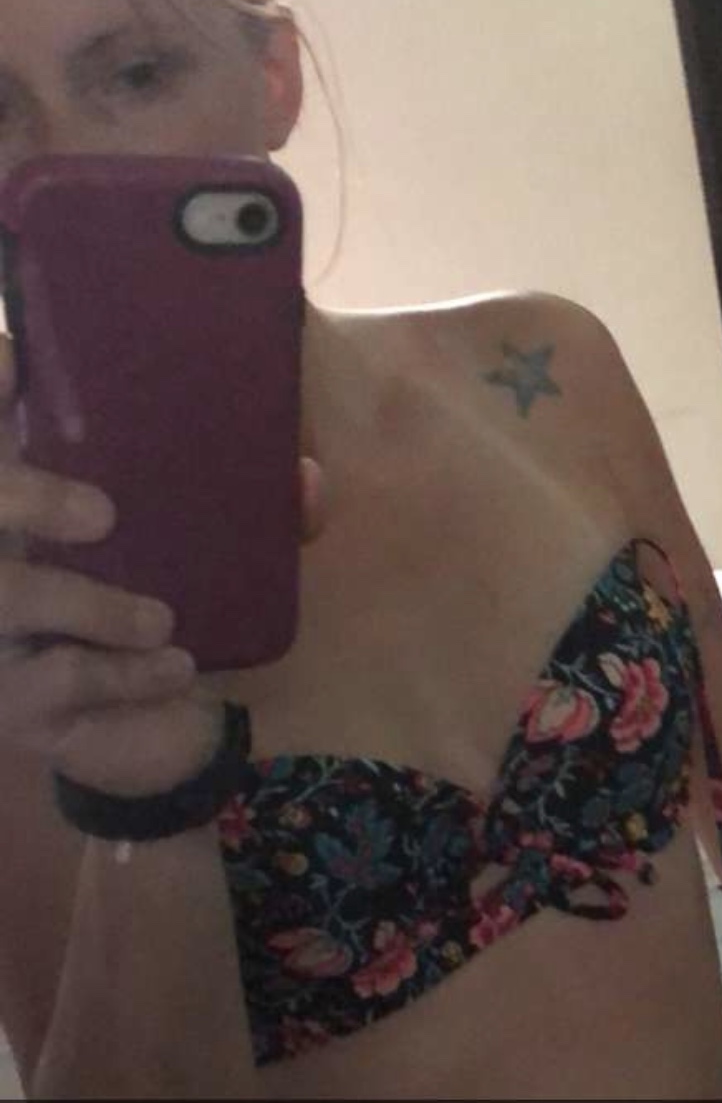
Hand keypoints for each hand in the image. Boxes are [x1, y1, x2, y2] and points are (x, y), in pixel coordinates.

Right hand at [0, 334, 326, 794]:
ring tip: (163, 620)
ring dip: (90, 605)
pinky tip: (175, 668)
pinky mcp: (15, 708)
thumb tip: (309, 478)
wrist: (168, 737)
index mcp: (28, 508)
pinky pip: (57, 680)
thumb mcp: (212, 555)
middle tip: (103, 513)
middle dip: (23, 498)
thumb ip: (258, 511)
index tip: (12, 364)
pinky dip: (121, 674)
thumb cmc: (173, 618)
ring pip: (7, 597)